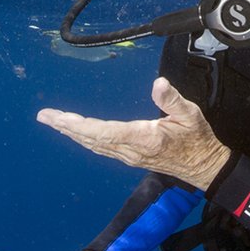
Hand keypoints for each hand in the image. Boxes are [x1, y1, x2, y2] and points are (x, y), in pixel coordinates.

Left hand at [37, 77, 231, 189]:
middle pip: (92, 139)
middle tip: (45, 116)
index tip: (60, 118)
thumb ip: (172, 100)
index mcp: (143, 139)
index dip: (80, 125)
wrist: (204, 167)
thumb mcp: (191, 115)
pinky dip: (85, 138)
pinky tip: (77, 132)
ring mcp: (129, 156)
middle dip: (67, 127)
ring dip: (73, 133)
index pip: (104, 132)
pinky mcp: (131, 156)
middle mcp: (131, 151)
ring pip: (94, 144)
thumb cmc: (198, 139)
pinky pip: (102, 147)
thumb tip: (158, 84)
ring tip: (54, 121)